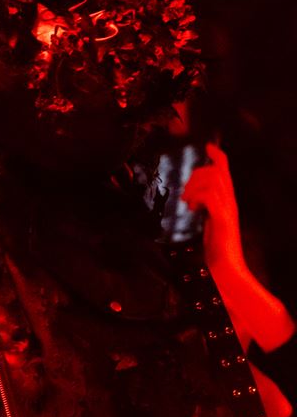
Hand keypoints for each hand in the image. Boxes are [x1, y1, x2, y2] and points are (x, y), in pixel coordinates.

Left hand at [182, 142, 243, 272]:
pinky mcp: (224, 220)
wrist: (228, 270)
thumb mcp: (209, 223)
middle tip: (185, 193)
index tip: (207, 146)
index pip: (225, 171)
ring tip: (187, 201)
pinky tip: (192, 208)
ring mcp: (228, 210)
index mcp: (227, 201)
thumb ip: (205, 209)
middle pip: (217, 171)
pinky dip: (198, 197)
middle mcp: (230, 202)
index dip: (217, 156)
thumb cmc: (217, 250)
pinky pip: (211, 197)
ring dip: (195, 186)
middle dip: (197, 175)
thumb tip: (192, 198)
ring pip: (214, 180)